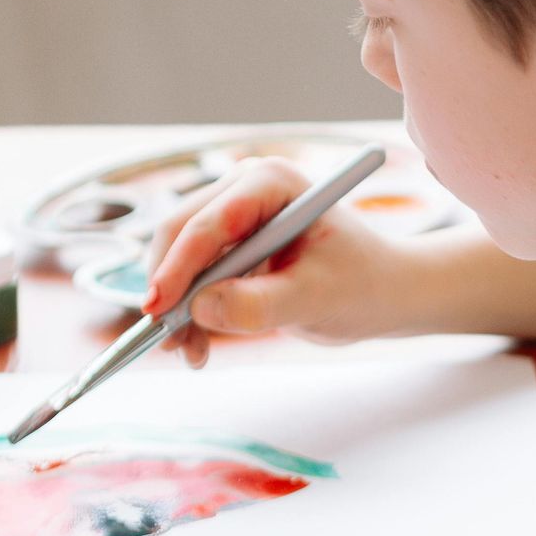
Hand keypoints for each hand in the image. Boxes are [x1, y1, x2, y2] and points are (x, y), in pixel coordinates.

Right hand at [143, 158, 419, 364]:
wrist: (378, 293)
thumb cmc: (360, 285)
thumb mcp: (315, 299)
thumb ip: (260, 304)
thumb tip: (200, 308)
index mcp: (272, 182)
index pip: (209, 223)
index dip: (177, 267)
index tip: (157, 309)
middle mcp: (245, 188)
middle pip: (179, 234)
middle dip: (170, 290)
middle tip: (168, 342)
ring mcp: (232, 213)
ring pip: (177, 257)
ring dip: (176, 307)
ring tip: (193, 354)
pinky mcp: (227, 243)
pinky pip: (188, 275)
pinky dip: (187, 312)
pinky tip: (199, 346)